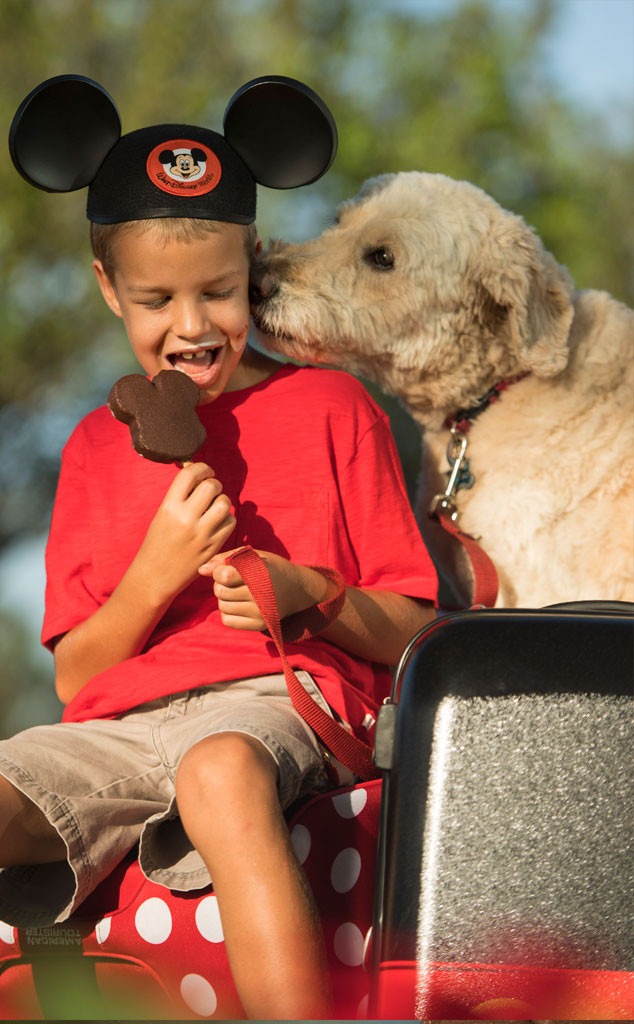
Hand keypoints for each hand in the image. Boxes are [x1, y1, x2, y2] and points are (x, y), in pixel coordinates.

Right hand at [134, 462, 235, 602]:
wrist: (155, 576)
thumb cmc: (157, 543)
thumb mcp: (162, 515)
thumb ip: (180, 497)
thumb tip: (198, 475)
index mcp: (169, 507)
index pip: (189, 474)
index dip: (201, 468)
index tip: (205, 471)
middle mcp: (186, 518)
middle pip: (211, 486)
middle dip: (214, 484)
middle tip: (210, 490)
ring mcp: (201, 533)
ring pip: (224, 503)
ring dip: (222, 501)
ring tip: (214, 507)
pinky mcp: (213, 546)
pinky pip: (230, 522)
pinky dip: (227, 518)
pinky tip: (217, 522)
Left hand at [201, 550, 325, 630]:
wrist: (298, 589)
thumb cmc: (270, 568)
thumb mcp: (253, 556)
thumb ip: (226, 558)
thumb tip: (201, 570)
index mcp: (261, 573)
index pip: (224, 576)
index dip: (219, 572)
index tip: (226, 570)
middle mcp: (262, 594)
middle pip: (220, 591)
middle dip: (220, 584)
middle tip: (233, 581)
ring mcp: (261, 612)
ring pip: (222, 606)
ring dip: (224, 598)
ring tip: (236, 592)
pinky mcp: (259, 625)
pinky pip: (227, 620)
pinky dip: (228, 612)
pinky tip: (239, 604)